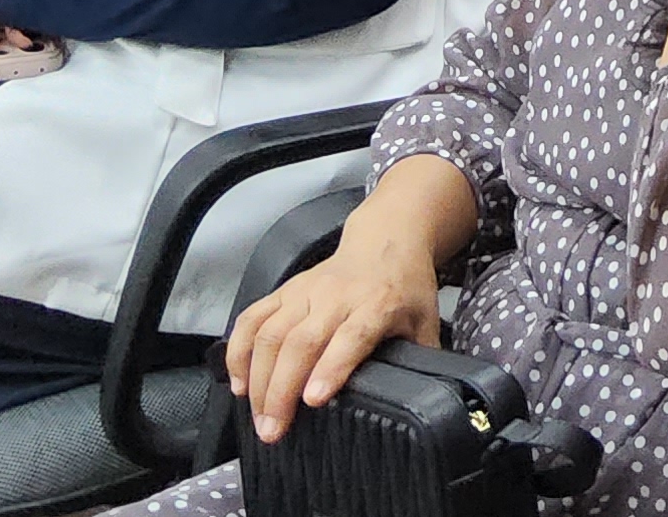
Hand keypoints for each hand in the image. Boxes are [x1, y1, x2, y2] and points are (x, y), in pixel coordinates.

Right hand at [228, 231, 446, 443]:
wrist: (386, 239)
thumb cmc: (405, 285)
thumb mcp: (425, 322)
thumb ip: (423, 361)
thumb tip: (427, 403)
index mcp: (377, 304)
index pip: (351, 336)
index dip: (331, 368)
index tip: (313, 399)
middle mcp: (337, 296)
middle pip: (301, 341)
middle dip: (281, 389)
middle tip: (273, 429)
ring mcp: (306, 292)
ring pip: (271, 332)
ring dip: (257, 377)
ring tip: (257, 417)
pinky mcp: (285, 290)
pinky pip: (253, 318)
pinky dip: (239, 350)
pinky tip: (239, 381)